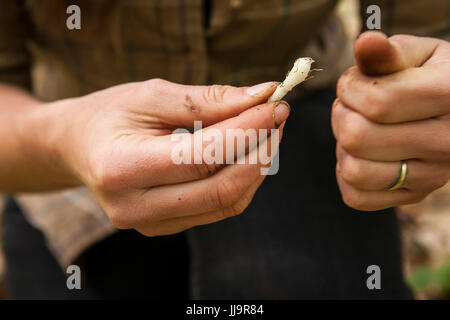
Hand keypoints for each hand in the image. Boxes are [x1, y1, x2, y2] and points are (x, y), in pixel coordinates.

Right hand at [35, 79, 288, 234]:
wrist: (79, 146)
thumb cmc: (111, 114)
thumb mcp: (151, 95)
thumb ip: (208, 100)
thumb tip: (262, 95)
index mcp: (122, 168)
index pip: (203, 155)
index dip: (247, 130)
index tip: (275, 104)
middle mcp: (134, 207)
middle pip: (220, 188)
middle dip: (261, 150)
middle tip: (278, 115)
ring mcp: (150, 224)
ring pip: (226, 202)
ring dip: (257, 166)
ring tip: (266, 130)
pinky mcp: (164, 227)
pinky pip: (218, 208)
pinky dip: (242, 180)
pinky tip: (247, 153)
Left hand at [332, 31, 449, 210]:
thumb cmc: (428, 76)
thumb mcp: (415, 54)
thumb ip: (387, 53)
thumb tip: (365, 43)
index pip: (377, 102)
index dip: (349, 88)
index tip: (353, 83)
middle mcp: (448, 142)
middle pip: (358, 138)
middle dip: (341, 115)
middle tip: (352, 106)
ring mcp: (432, 175)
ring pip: (354, 171)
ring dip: (343, 147)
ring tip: (358, 129)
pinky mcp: (414, 195)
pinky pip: (356, 196)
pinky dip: (346, 174)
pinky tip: (361, 154)